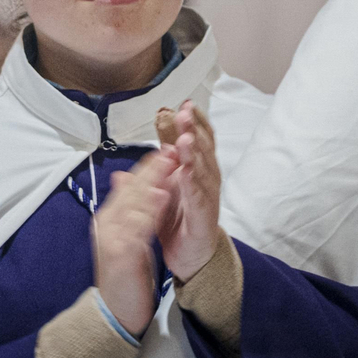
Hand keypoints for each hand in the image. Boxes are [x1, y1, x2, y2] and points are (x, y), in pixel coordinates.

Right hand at [92, 152, 171, 337]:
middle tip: (172, 147)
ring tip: (169, 163)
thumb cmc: (125, 273)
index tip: (167, 149)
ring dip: (153, 180)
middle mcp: (106, 223)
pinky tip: (163, 196)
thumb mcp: (126, 236)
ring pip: (133, 202)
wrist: (116, 311)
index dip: (148, 166)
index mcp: (108, 217)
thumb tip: (124, 178)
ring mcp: (112, 237)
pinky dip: (151, 209)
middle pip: (130, 188)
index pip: (128, 185)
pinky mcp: (121, 253)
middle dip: (153, 167)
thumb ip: (127, 208)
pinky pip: (138, 226)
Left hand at [155, 101, 223, 280]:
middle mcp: (206, 178)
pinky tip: (186, 173)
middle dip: (194, 129)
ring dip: (194, 153)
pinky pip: (198, 198)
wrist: (190, 254)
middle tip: (185, 111)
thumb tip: (150, 142)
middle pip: (202, 148)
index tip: (183, 103)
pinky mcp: (204, 217)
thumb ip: (160, 160)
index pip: (198, 138)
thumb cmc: (180, 215)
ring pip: (202, 169)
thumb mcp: (166, 183)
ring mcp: (207, 197)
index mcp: (197, 168)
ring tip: (185, 137)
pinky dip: (192, 185)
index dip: (193, 121)